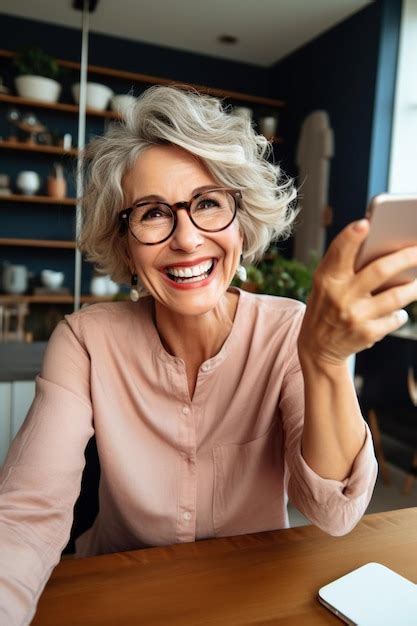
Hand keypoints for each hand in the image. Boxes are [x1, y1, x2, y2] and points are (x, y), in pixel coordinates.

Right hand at [298, 219, 416, 367]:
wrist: (317, 347)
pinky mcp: (367, 334)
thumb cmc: (327, 305)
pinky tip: (400, 312)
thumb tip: (385, 246)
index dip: (351, 237)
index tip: (365, 223)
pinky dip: (400, 314)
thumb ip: (344, 265)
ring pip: (396, 297)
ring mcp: (354, 316)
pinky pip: (395, 318)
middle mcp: (340, 295)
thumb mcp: (326, 284)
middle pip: (380, 271)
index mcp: (327, 278)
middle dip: (406, 257)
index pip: (339, 252)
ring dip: (414, 287)